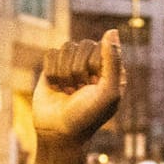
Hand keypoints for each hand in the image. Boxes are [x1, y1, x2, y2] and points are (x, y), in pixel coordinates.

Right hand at [32, 31, 122, 150]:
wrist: (58, 134)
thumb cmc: (87, 116)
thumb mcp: (108, 91)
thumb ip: (113, 60)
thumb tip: (112, 30)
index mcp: (111, 69)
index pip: (101, 47)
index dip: (93, 66)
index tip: (92, 87)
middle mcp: (93, 65)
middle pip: (82, 45)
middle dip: (77, 71)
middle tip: (78, 92)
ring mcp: (72, 65)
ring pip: (66, 48)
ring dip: (64, 73)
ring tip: (67, 92)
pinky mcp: (53, 69)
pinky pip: (51, 53)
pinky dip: (52, 72)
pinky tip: (55, 88)